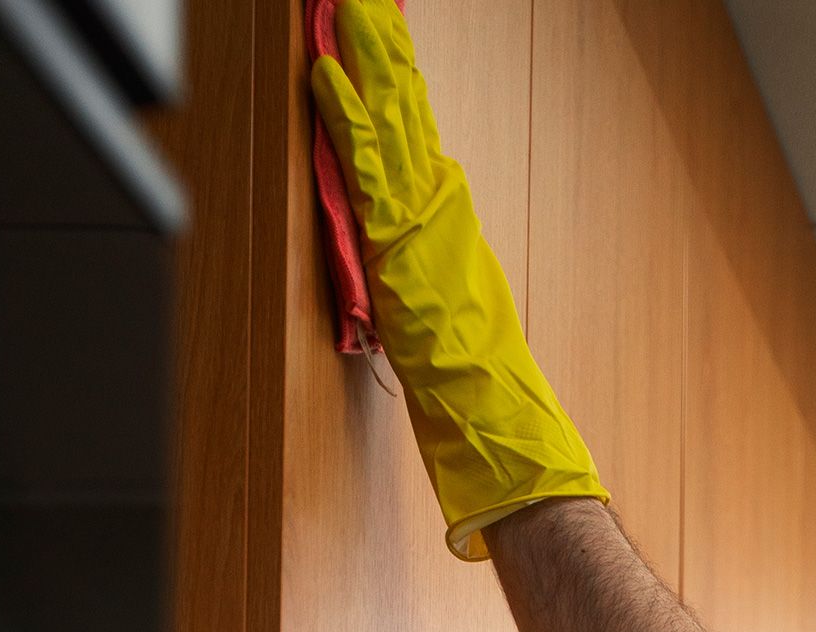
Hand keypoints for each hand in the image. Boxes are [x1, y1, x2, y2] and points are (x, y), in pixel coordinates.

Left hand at [310, 0, 608, 558]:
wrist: (491, 407)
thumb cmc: (472, 371)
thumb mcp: (449, 297)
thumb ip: (429, 253)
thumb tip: (419, 225)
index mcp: (447, 212)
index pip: (415, 125)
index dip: (394, 73)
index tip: (375, 24)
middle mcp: (438, 201)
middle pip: (406, 102)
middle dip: (381, 42)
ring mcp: (421, 214)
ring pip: (390, 115)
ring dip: (364, 54)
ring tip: (343, 5)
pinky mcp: (399, 237)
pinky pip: (366, 163)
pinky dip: (345, 115)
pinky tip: (324, 72)